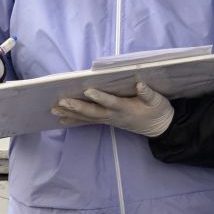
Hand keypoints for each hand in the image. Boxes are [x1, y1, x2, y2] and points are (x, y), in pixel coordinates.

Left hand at [52, 82, 172, 136]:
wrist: (160, 128)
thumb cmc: (158, 111)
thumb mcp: (158, 101)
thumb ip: (148, 94)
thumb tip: (140, 85)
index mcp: (127, 108)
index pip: (111, 102)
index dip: (100, 97)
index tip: (88, 91)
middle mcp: (115, 116)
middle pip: (93, 112)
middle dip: (76, 107)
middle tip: (61, 102)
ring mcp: (110, 120)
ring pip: (87, 118)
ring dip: (70, 114)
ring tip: (54, 110)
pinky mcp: (108, 121)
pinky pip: (88, 122)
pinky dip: (74, 120)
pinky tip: (61, 119)